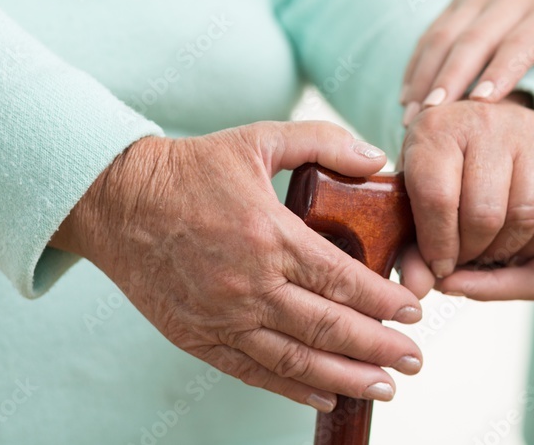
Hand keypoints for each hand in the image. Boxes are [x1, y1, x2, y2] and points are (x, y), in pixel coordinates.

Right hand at [51, 121, 423, 412]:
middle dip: (379, 347)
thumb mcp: (259, 138)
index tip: (416, 312)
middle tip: (414, 359)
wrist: (117, 200)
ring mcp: (221, 316)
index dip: (385, 301)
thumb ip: (322, 142)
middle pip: (328, 327)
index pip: (342, 279)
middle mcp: (248, 283)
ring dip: (345, 377)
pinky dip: (293, 389)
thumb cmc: (192, 168)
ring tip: (384, 387)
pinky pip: (252, 372)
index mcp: (269, 234)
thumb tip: (375, 160)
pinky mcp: (197, 337)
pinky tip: (325, 395)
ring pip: (296, 360)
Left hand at [397, 99, 533, 297]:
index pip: (437, 199)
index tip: (438, 269)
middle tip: (464, 264)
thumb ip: (412, 245)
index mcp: (435, 128)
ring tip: (488, 254)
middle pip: (485, 213)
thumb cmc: (440, 166)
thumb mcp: (415, 194)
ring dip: (508, 251)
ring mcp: (526, 129)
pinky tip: (518, 243)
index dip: (438, 246)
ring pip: (526, 214)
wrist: (478, 126)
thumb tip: (419, 289)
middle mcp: (483, 120)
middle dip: (473, 253)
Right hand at [400, 0, 533, 122]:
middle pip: (474, 37)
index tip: (479, 105)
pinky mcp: (460, 0)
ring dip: (425, 75)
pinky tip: (406, 98)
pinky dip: (417, 66)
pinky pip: (432, 33)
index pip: (521, 41)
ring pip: (445, 34)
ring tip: (412, 116)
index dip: (499, 71)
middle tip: (431, 116)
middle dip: (449, 77)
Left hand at [436, 70, 533, 299]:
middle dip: (475, 278)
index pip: (533, 280)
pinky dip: (487, 236)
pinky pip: (516, 237)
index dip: (489, 286)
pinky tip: (458, 223)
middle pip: (519, 277)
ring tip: (437, 251)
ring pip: (515, 261)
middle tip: (430, 270)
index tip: (445, 280)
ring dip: (478, 261)